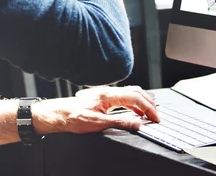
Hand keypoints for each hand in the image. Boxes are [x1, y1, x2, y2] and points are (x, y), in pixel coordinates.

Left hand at [32, 86, 158, 134]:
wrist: (59, 114)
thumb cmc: (73, 117)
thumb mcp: (98, 123)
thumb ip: (120, 122)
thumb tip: (137, 123)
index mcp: (109, 95)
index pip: (136, 98)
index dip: (148, 108)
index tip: (155, 118)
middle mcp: (108, 91)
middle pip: (136, 92)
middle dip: (149, 103)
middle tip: (156, 115)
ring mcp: (106, 93)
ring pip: (130, 92)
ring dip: (142, 101)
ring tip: (150, 112)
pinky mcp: (104, 97)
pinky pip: (124, 96)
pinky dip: (134, 102)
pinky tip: (135, 110)